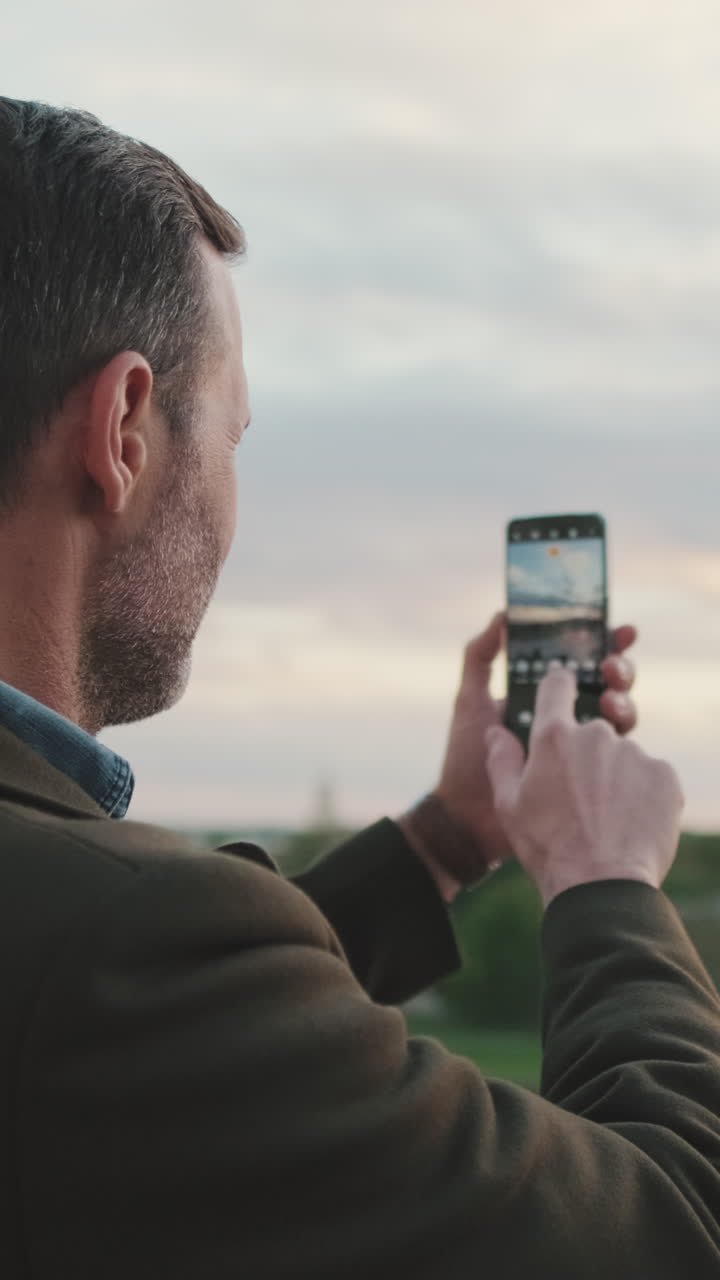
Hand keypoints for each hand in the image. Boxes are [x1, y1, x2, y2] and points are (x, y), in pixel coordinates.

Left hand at [397, 613, 638, 901]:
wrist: (467, 818)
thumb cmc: (464, 758)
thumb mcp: (470, 701)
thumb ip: (480, 657)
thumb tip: (503, 615)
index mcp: (539, 698)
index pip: (576, 664)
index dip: (600, 644)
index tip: (616, 629)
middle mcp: (564, 719)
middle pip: (605, 684)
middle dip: (617, 667)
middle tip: (611, 665)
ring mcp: (578, 748)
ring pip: (616, 713)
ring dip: (622, 697)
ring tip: (610, 695)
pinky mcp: (588, 777)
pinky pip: (614, 751)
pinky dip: (619, 733)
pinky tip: (612, 722)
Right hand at [485, 666, 684, 907]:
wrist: (600, 884)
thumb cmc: (548, 846)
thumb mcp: (509, 805)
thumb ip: (502, 759)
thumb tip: (496, 731)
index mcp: (554, 736)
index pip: (557, 685)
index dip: (557, 688)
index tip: (560, 695)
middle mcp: (597, 734)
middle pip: (592, 729)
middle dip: (586, 754)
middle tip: (579, 795)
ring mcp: (635, 753)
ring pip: (623, 756)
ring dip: (615, 776)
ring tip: (604, 817)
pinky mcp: (664, 775)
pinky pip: (650, 776)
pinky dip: (642, 793)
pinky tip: (628, 822)